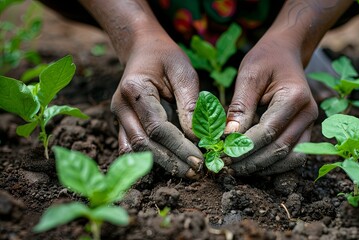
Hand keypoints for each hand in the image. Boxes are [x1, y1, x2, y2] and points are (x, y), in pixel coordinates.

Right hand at [112, 32, 203, 178]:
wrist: (143, 50)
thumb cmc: (166, 58)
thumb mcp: (184, 72)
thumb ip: (190, 104)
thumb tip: (198, 137)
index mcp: (134, 89)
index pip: (157, 127)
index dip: (179, 146)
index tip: (201, 158)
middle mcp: (121, 106)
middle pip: (144, 143)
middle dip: (172, 160)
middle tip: (196, 171)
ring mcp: (118, 117)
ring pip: (136, 150)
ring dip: (161, 164)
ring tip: (187, 171)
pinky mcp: (123, 124)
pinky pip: (132, 147)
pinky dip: (150, 159)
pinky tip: (170, 165)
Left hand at [223, 0, 352, 175]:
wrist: (285, 53)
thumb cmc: (266, 60)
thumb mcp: (249, 75)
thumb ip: (240, 105)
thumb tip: (228, 137)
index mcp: (295, 96)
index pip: (269, 130)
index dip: (245, 146)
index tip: (224, 154)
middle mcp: (308, 113)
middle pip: (281, 148)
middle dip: (253, 161)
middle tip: (228, 166)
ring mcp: (310, 124)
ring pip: (291, 158)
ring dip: (265, 168)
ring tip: (239, 169)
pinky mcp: (305, 131)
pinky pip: (294, 156)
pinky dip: (275, 165)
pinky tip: (254, 165)